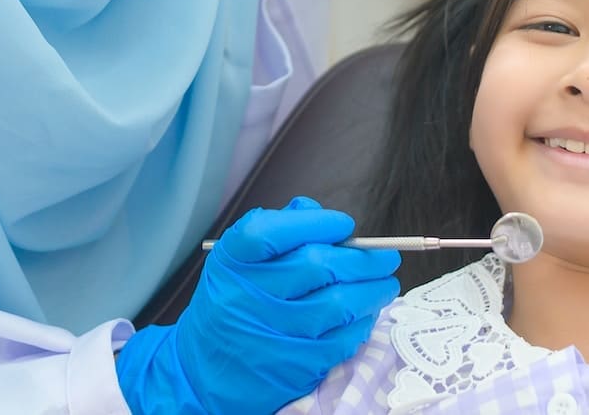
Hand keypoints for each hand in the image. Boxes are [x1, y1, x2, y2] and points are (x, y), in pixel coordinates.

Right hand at [113, 197, 399, 414]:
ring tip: (386, 283)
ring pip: (337, 304)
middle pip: (315, 266)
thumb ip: (277, 228)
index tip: (345, 225)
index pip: (274, 232)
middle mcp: (248, 296)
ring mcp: (273, 334)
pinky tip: (367, 313)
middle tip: (386, 257)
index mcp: (232, 261)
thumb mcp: (237, 260)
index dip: (317, 224)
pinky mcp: (294, 366)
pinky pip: (341, 339)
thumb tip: (321, 216)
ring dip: (373, 290)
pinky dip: (363, 323)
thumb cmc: (231, 304)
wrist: (202, 372)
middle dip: (363, 258)